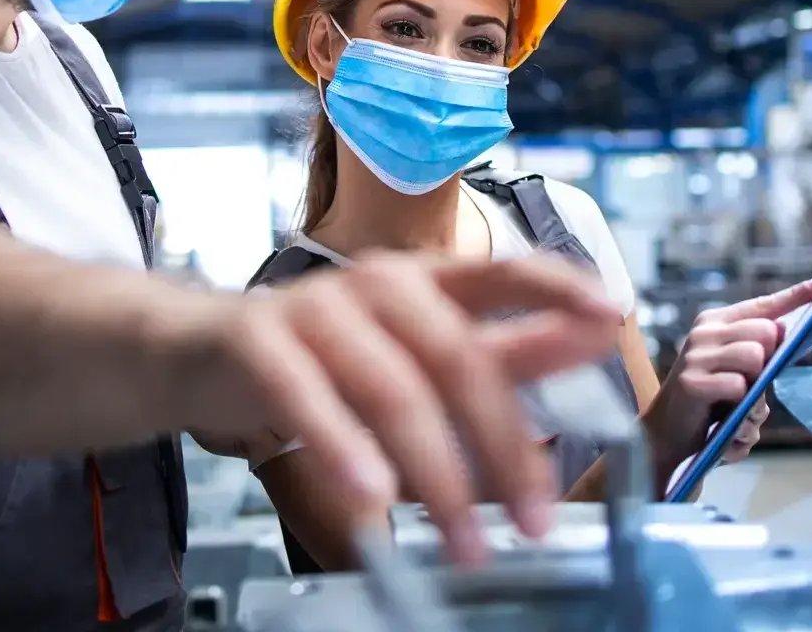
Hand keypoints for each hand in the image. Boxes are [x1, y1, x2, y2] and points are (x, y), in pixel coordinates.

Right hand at [161, 252, 627, 564]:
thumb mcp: (420, 349)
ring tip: (465, 541)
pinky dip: (343, 451)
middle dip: (503, 444)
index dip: (558, 286)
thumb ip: (508, 347)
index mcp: (426, 281)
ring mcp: (316, 308)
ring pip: (392, 389)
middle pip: (457, 357)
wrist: (198, 351)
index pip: (502, 268)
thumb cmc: (324, 354)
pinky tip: (372, 502)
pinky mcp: (260, 341)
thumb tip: (596, 332)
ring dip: (435, 475)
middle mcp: (378, 284)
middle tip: (535, 520)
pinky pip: (308, 399)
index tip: (614, 314)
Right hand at [641, 281, 811, 480]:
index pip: (762, 305)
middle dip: (769, 359)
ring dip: (755, 386)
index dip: (794, 296)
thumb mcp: (736, 369)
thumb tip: (781, 331)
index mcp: (716, 323)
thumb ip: (759, 351)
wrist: (667, 431)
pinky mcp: (692, 382)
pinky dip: (740, 405)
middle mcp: (704, 332)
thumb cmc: (710, 400)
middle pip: (765, 331)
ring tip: (740, 403)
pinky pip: (738, 386)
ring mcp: (696, 355)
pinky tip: (724, 416)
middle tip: (751, 382)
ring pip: (754, 356)